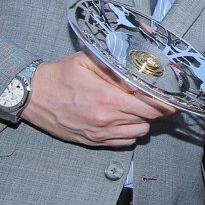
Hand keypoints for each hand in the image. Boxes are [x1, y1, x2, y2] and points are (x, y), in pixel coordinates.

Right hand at [22, 50, 174, 146]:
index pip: (151, 106)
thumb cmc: (61, 75)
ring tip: (138, 109)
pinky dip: (130, 133)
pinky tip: (125, 120)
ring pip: (138, 133)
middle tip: (157, 100)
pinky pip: (124, 143)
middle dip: (156, 110)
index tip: (170, 97)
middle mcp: (107, 119)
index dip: (164, 102)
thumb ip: (115, 66)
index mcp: (109, 98)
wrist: (34, 96)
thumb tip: (138, 72)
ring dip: (143, 121)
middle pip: (148, 120)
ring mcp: (100, 133)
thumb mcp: (88, 60)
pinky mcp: (93, 141)